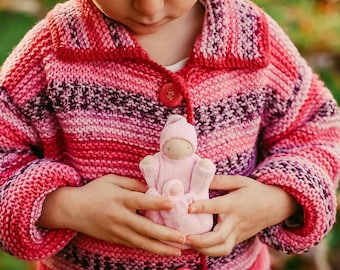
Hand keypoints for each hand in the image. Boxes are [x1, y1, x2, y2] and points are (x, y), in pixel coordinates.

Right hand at [36, 174, 185, 255]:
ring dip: (161, 248)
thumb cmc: (93, 191)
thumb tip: (151, 189)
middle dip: (166, 235)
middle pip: (145, 228)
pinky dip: (149, 249)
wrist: (71, 210)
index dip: (156, 202)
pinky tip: (162, 251)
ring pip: (142, 242)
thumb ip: (132, 183)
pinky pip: (135, 245)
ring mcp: (117, 231)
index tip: (172, 204)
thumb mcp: (112, 180)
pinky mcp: (115, 239)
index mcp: (119, 199)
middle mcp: (120, 217)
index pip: (140, 201)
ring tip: (178, 250)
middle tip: (184, 238)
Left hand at [185, 175, 297, 256]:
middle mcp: (236, 221)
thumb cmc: (256, 191)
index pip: (217, 206)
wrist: (276, 206)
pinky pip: (224, 249)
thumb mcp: (240, 181)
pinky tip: (197, 247)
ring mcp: (238, 233)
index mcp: (234, 203)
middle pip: (219, 236)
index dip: (202, 207)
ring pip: (222, 248)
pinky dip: (210, 251)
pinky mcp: (239, 239)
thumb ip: (220, 180)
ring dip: (204, 250)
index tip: (189, 208)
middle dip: (201, 240)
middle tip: (185, 238)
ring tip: (188, 245)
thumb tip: (201, 179)